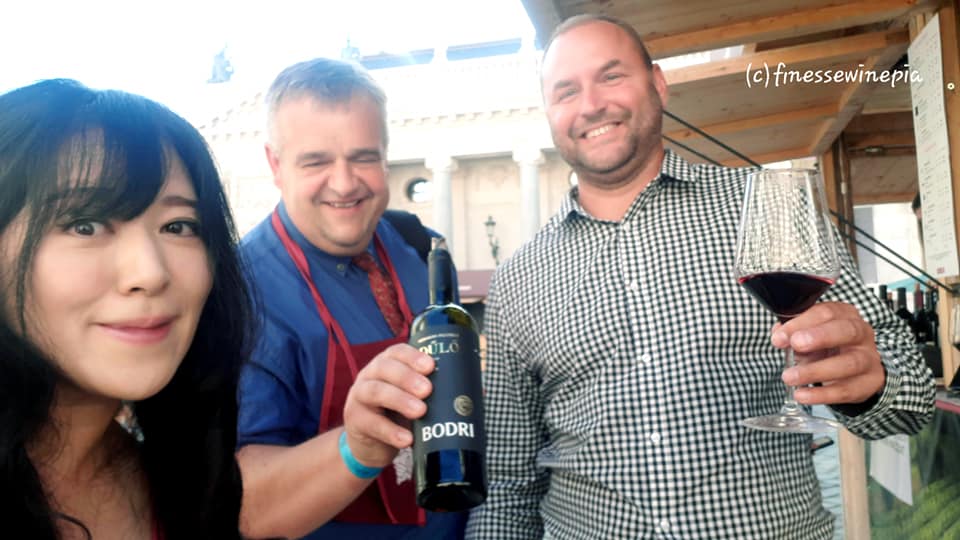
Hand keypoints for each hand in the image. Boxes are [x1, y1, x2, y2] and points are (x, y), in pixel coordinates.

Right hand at [341, 343, 433, 467]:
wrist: (370, 444)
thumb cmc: (396, 414)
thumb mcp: (411, 399)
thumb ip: (433, 392)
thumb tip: (474, 390)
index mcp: (387, 365)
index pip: (397, 352)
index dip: (413, 356)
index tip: (431, 365)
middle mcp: (370, 376)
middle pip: (385, 368)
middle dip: (407, 377)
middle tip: (428, 390)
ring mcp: (359, 397)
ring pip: (375, 392)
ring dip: (400, 400)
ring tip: (420, 412)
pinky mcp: (355, 421)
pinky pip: (372, 424)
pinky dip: (391, 432)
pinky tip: (407, 439)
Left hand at [771, 301, 885, 405]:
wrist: (856, 370)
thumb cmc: (828, 346)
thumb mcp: (810, 335)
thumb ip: (794, 333)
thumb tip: (779, 335)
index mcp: (845, 315)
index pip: (826, 313)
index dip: (801, 323)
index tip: (779, 337)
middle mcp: (862, 333)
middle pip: (848, 330)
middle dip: (820, 336)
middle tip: (795, 345)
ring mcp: (870, 358)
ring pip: (849, 363)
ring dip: (815, 371)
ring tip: (789, 377)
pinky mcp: (870, 382)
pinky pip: (846, 390)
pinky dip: (822, 394)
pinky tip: (802, 395)